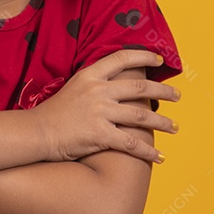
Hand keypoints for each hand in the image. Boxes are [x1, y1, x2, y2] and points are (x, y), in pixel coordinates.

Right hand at [33, 49, 179, 163]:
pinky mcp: (100, 135)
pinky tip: (159, 156)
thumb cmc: (53, 113)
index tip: (160, 60)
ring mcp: (99, 113)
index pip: (122, 59)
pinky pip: (131, 143)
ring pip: (141, 116)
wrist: (35, 132)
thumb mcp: (73, 87)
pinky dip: (148, 151)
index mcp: (90, 75)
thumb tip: (116, 83)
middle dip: (163, 92)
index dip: (144, 57)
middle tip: (177, 96)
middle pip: (140, 88)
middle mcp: (98, 91)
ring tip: (174, 127)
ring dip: (162, 123)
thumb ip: (94, 83)